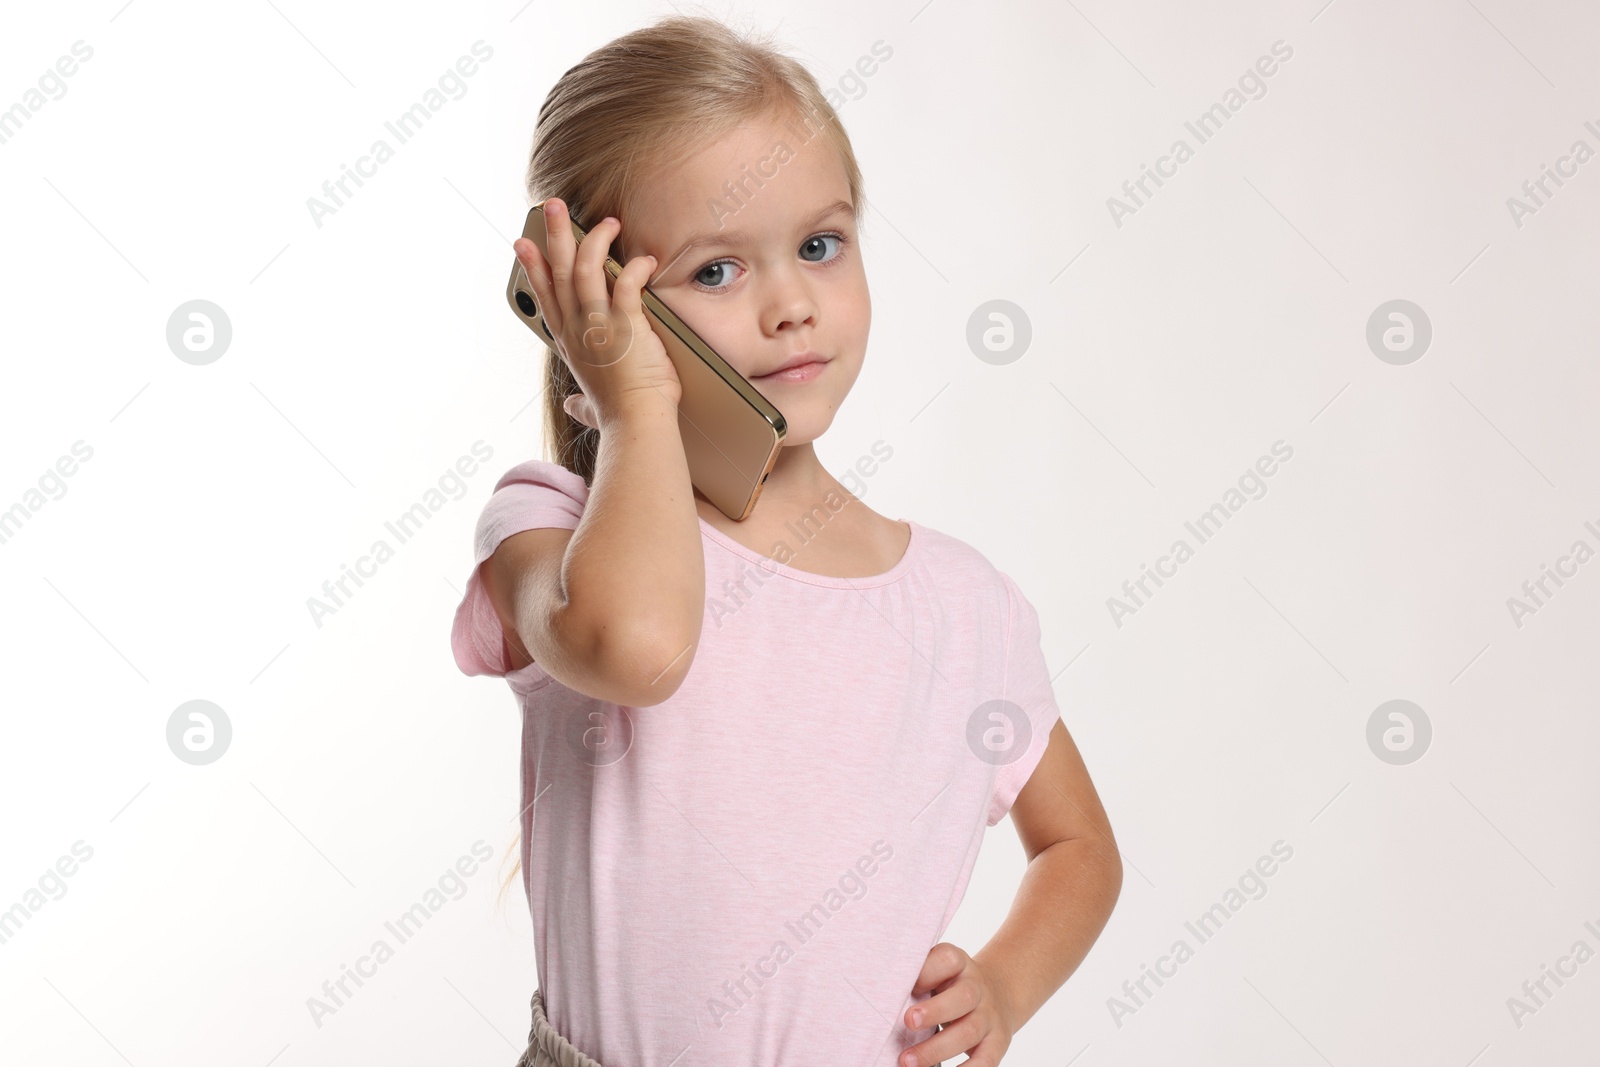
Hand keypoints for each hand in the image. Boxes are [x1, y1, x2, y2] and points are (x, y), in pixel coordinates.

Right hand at [513, 198, 682, 422]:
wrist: (635, 425)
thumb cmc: (618, 416)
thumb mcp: (591, 406)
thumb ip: (581, 403)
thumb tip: (574, 407)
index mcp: (568, 343)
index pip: (545, 296)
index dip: (533, 267)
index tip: (523, 244)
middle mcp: (577, 329)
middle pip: (559, 270)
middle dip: (555, 234)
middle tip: (553, 206)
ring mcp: (598, 324)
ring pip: (586, 267)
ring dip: (595, 239)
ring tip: (607, 220)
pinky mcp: (625, 324)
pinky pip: (627, 283)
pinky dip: (636, 268)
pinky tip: (646, 260)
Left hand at [899, 943, 1015, 1066]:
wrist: (998, 993)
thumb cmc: (950, 984)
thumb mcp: (938, 970)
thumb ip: (917, 976)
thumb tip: (884, 993)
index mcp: (959, 964)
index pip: (948, 959)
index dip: (927, 971)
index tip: (903, 984)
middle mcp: (977, 988)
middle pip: (963, 997)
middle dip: (935, 1011)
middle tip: (908, 1022)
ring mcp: (989, 1016)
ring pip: (969, 1031)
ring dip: (937, 1049)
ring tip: (907, 1061)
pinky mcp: (997, 1041)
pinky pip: (987, 1059)